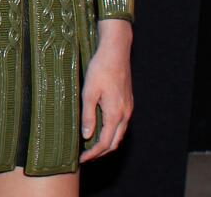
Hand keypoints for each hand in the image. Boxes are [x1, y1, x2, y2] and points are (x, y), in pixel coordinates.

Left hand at [80, 19, 133, 161]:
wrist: (116, 52)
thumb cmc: (101, 69)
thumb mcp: (89, 92)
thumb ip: (88, 115)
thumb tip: (87, 135)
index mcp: (115, 114)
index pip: (105, 142)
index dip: (93, 153)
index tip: (82, 159)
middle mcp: (125, 114)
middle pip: (115, 142)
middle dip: (100, 152)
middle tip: (85, 157)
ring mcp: (128, 109)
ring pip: (119, 134)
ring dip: (106, 143)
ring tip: (90, 146)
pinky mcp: (127, 103)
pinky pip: (121, 124)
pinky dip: (111, 132)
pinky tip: (100, 129)